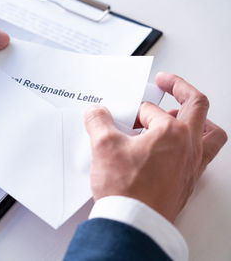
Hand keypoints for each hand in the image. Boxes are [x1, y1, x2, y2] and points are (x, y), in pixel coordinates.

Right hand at [84, 72, 226, 221]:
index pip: (151, 110)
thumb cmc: (127, 189)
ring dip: (198, 120)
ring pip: (210, 134)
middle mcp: (188, 147)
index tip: (121, 115)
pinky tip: (176, 150)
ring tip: (182, 116)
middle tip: (166, 84)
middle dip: (180, 89)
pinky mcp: (187, 182)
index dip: (133, 110)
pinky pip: (202, 156)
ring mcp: (191, 165)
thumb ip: (99, 122)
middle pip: (196, 106)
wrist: (134, 222)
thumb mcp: (104, 146)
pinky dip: (192, 145)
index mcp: (171, 132)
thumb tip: (96, 112)